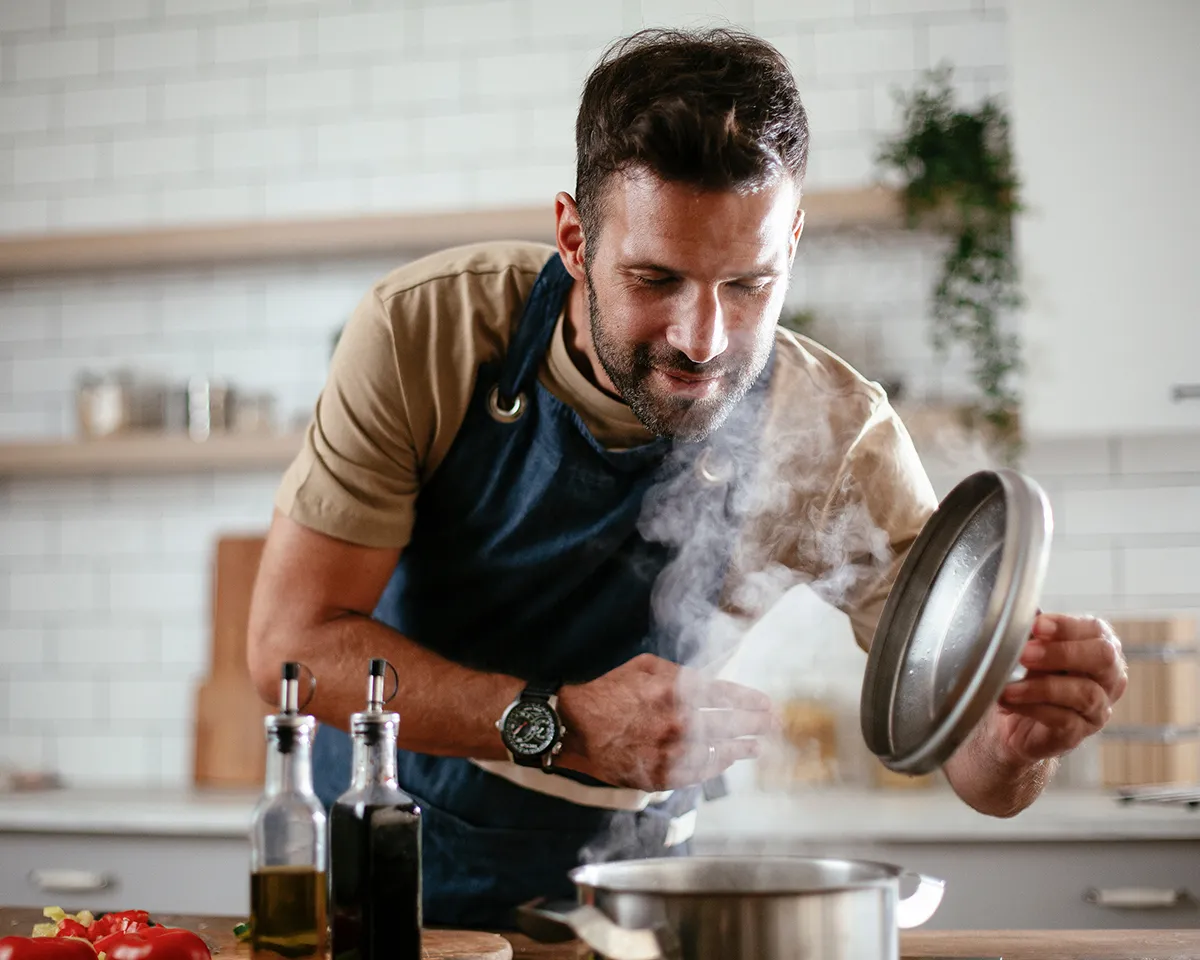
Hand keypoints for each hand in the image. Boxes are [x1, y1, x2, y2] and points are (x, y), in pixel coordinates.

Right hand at [555, 653, 776, 790]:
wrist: (576, 727)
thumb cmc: (610, 691)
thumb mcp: (646, 666)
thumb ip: (680, 673)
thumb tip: (708, 680)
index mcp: (677, 690)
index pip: (727, 696)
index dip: (751, 701)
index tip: (766, 705)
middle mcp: (680, 721)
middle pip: (730, 724)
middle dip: (756, 724)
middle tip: (773, 725)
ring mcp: (673, 750)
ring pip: (719, 751)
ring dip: (742, 748)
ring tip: (757, 746)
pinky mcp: (663, 774)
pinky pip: (699, 772)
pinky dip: (716, 766)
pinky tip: (727, 761)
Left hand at [988, 613, 1127, 764]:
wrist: (1013, 721)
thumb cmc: (1028, 676)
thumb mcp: (1030, 649)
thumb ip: (1033, 633)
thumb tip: (1022, 614)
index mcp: (1099, 646)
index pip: (1096, 630)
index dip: (1066, 626)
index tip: (1036, 625)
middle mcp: (1108, 676)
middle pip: (1102, 658)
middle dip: (1061, 653)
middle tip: (1024, 654)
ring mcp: (1098, 707)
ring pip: (1084, 693)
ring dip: (1041, 687)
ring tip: (1009, 686)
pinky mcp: (1079, 733)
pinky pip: (1064, 719)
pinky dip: (1032, 708)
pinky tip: (1009, 701)